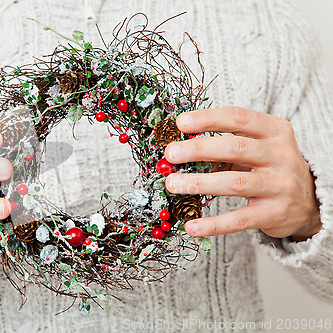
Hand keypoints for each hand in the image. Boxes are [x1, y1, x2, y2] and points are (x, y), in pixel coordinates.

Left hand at [164, 107, 321, 240]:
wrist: (309, 201)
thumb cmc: (271, 167)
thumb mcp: (258, 147)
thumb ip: (226, 143)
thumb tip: (180, 146)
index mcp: (274, 131)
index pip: (238, 118)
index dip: (208, 118)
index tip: (181, 123)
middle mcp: (280, 156)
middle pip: (235, 148)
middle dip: (198, 149)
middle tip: (171, 154)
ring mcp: (279, 186)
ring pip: (234, 183)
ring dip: (199, 183)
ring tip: (173, 184)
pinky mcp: (274, 214)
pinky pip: (239, 220)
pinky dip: (213, 224)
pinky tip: (191, 226)